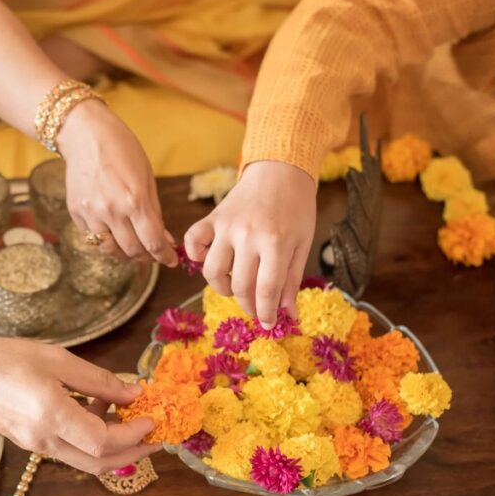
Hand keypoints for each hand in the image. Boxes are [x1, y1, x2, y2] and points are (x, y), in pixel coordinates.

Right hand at [0, 294, 157, 473]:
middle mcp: (45, 440)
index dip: (134, 434)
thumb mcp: (57, 359)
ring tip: (132, 424)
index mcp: (52, 416)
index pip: (104, 442)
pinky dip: (92, 441)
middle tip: (156, 438)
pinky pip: (69, 451)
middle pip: (100, 464)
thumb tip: (133, 393)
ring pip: (85, 462)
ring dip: (114, 450)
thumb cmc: (4, 356)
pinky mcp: (29, 443)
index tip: (152, 418)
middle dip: (134, 454)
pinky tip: (99, 414)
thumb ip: (97, 379)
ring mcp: (35, 446)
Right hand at [57, 101, 178, 266]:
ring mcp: (90, 214)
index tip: (171, 260)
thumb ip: (154, 212)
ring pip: (110, 250)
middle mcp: (111, 212)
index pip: (153, 242)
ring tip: (134, 248)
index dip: (165, 256)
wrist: (84, 135)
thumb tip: (163, 240)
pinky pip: (93, 238)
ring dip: (125, 254)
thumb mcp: (146, 178)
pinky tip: (114, 232)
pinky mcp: (76, 213)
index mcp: (134, 200)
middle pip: (133, 251)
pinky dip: (106, 240)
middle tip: (154, 253)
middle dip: (147, 256)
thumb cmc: (121, 150)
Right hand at [183, 161, 315, 326]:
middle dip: (247, 305)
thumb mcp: (302, 243)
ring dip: (221, 288)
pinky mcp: (211, 218)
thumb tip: (288, 314)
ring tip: (234, 286)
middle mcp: (248, 236)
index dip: (266, 313)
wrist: (280, 170)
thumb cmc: (295, 208)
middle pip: (239, 285)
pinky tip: (208, 260)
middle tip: (254, 309)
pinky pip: (193, 242)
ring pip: (211, 271)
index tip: (268, 325)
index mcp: (276, 243)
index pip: (266, 290)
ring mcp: (226, 227)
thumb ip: (292, 279)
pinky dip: (195, 256)